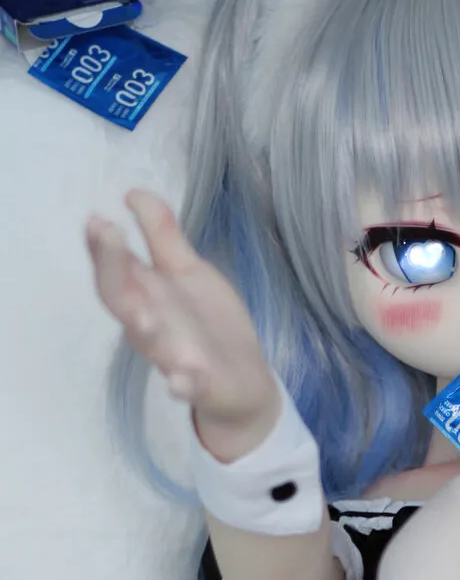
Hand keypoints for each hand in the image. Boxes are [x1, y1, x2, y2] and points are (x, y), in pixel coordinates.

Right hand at [85, 188, 276, 428]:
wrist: (243, 380)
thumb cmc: (207, 323)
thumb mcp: (188, 271)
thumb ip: (162, 235)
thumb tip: (133, 193)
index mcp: (146, 295)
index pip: (116, 267)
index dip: (104, 245)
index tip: (96, 218)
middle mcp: (151, 324)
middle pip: (120, 297)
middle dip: (111, 268)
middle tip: (106, 233)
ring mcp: (173, 356)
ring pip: (149, 342)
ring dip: (143, 327)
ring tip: (141, 313)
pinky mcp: (201, 383)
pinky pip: (187, 386)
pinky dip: (182, 384)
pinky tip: (181, 382)